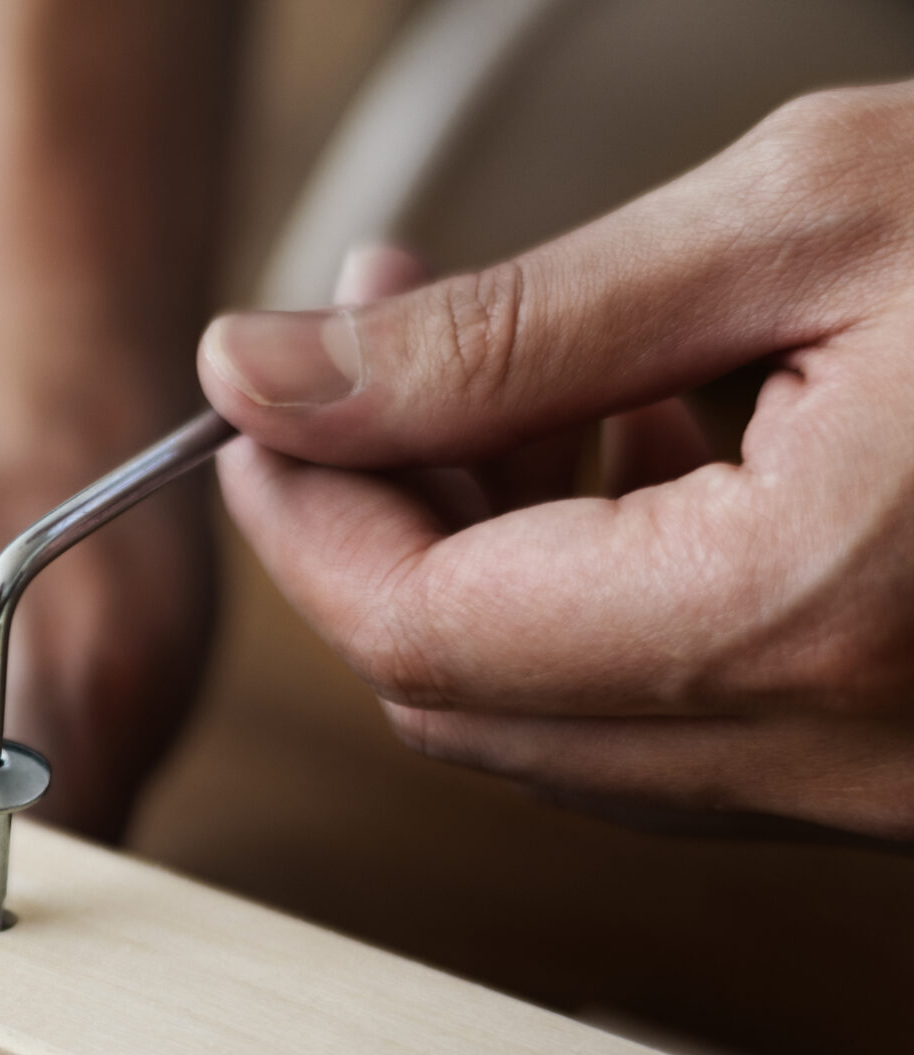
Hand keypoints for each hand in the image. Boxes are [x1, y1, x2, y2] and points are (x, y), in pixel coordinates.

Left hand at [200, 86, 913, 841]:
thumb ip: (510, 323)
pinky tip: (644, 437)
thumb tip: (269, 374)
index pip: (414, 630)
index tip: (257, 397)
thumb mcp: (811, 214)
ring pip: (557, 718)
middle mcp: (833, 750)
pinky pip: (679, 718)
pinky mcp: (907, 769)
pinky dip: (603, 591)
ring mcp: (877, 787)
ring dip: (484, 549)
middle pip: (462, 695)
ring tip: (507, 362)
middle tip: (367, 349)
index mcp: (796, 615)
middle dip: (377, 521)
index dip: (299, 515)